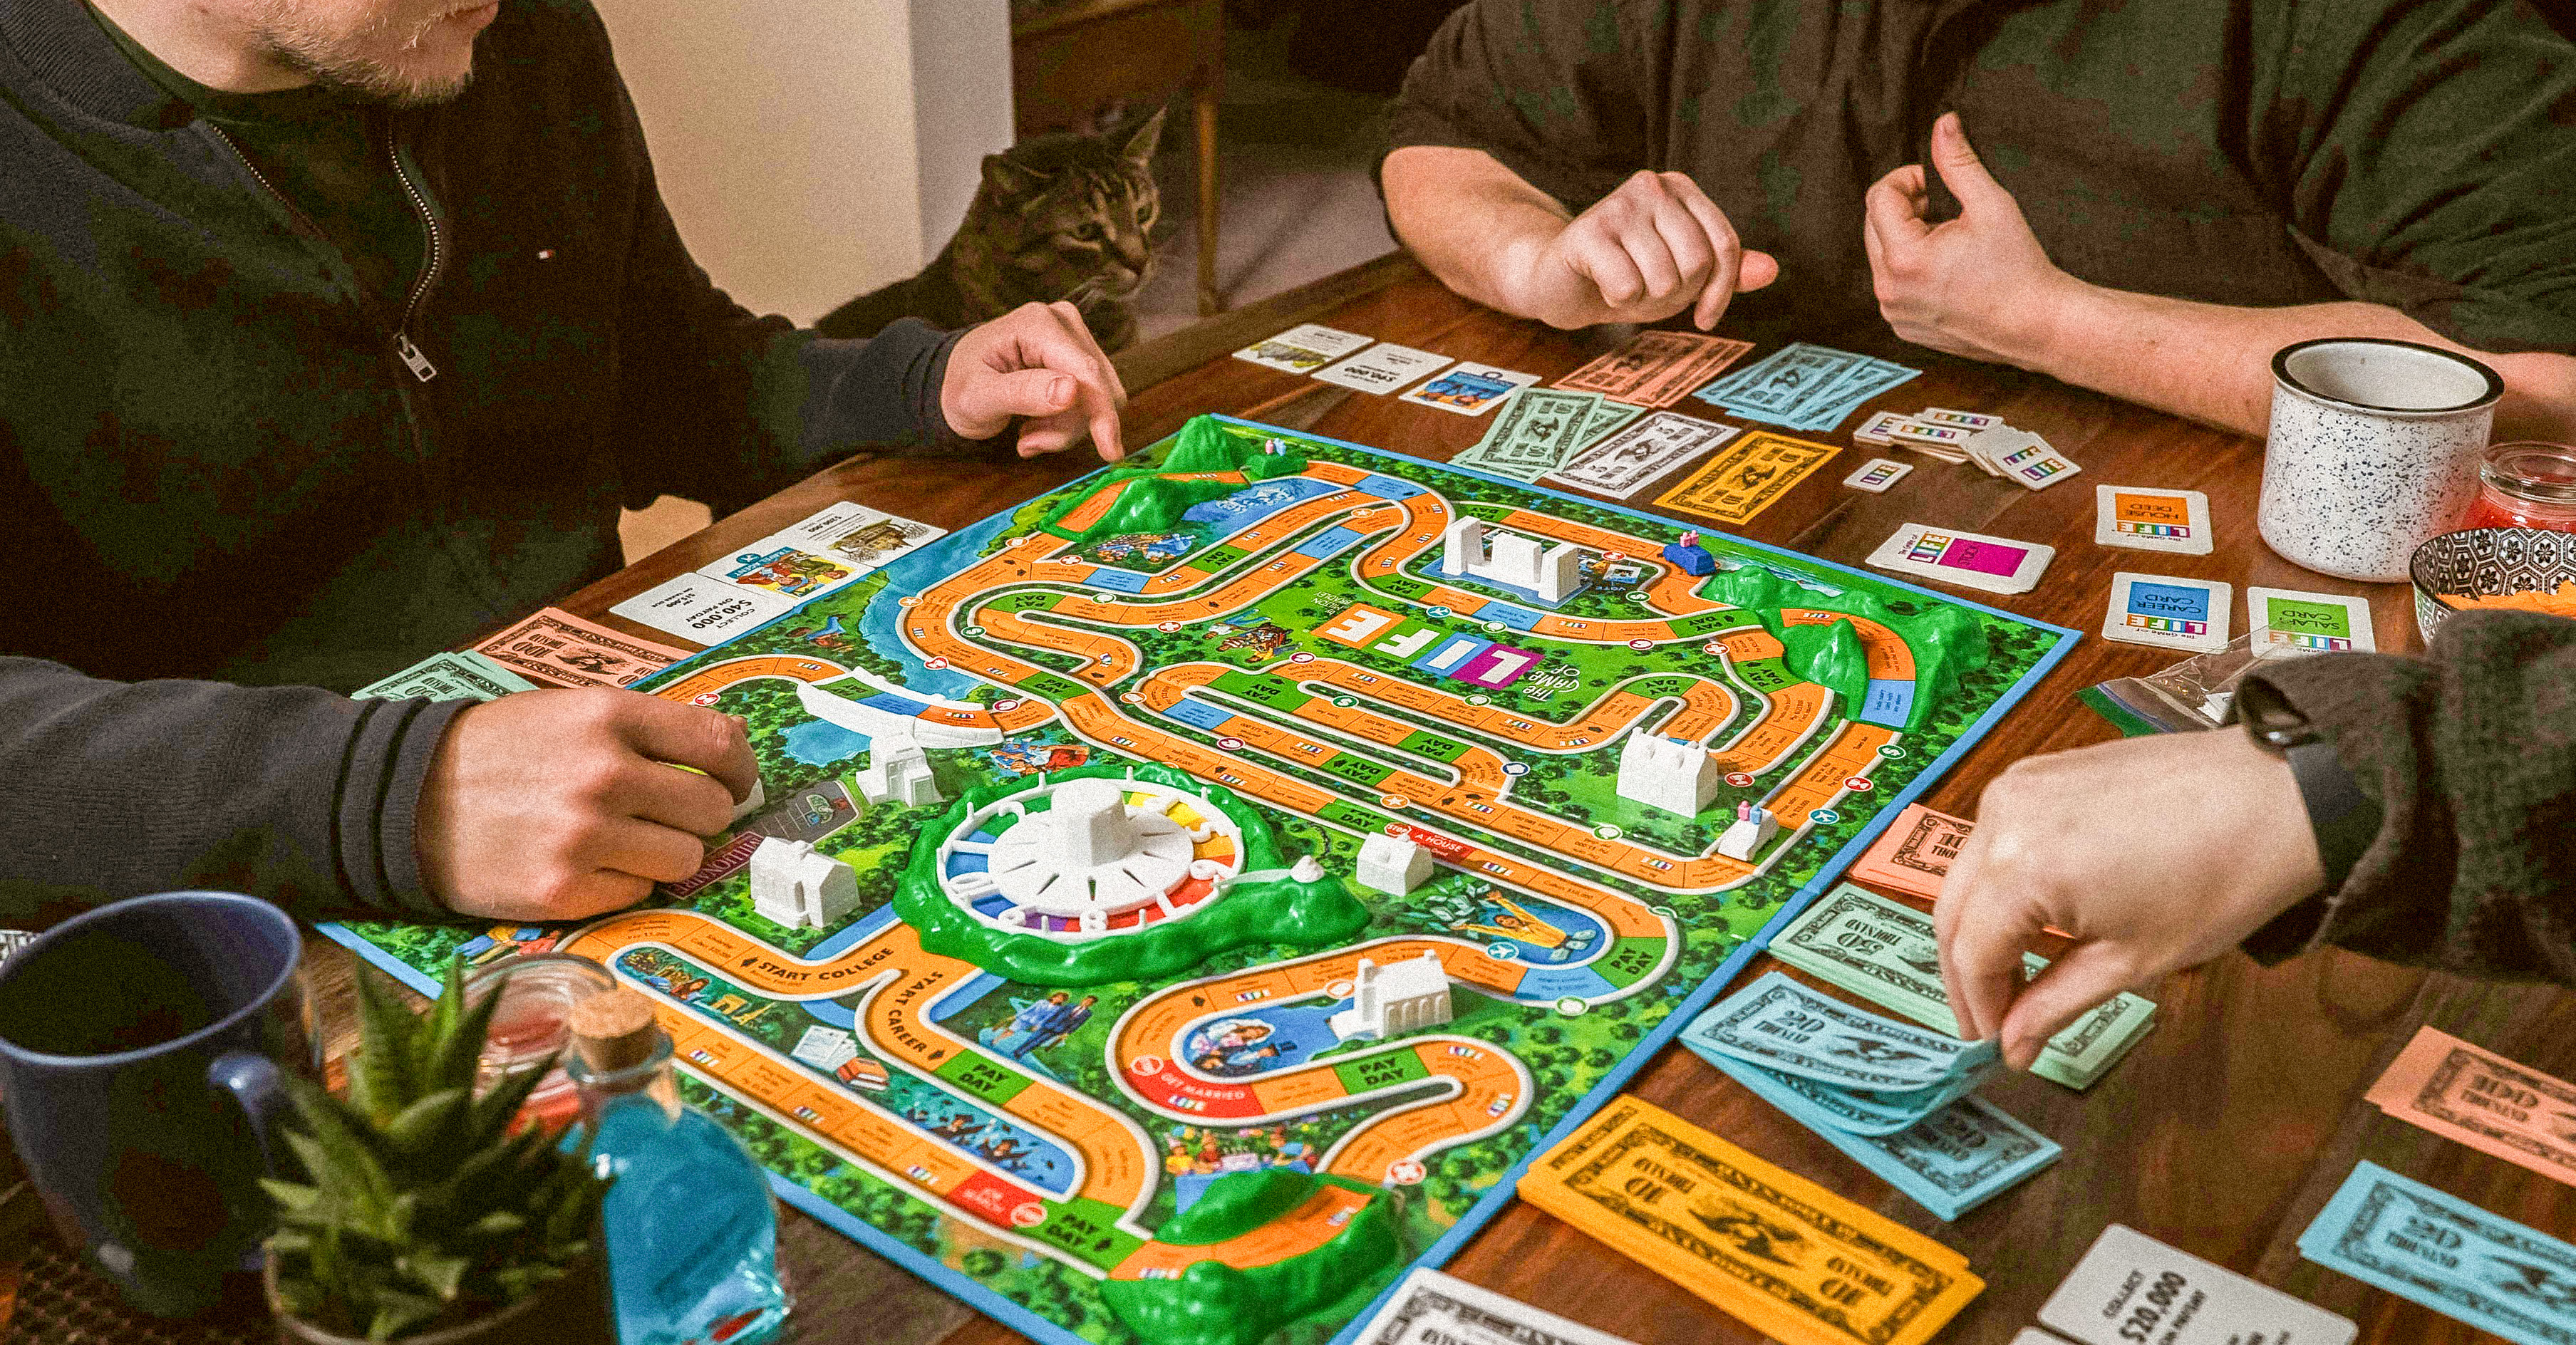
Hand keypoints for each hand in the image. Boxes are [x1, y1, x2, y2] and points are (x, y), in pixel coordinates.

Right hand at [414, 688, 757, 920]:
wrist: (406, 799)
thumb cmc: (501, 753)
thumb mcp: (573, 712)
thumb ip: (650, 726)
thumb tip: (733, 739)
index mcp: (609, 718)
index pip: (718, 742)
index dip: (741, 767)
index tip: (736, 780)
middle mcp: (605, 775)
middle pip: (712, 808)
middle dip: (699, 815)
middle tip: (665, 815)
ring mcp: (585, 836)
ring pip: (686, 858)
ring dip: (665, 853)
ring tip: (622, 840)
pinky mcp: (564, 890)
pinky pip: (639, 892)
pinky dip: (622, 882)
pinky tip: (585, 864)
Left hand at [943, 301, 1127, 460]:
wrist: (954, 379)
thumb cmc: (959, 386)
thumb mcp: (977, 397)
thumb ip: (1022, 393)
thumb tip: (1072, 391)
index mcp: (1037, 324)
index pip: (1087, 372)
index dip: (1102, 414)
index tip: (1111, 454)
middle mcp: (1063, 321)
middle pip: (1097, 387)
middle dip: (1069, 425)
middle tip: (1028, 440)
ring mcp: (1074, 336)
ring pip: (1099, 398)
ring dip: (1065, 427)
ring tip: (1027, 431)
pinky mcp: (1079, 354)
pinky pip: (1092, 400)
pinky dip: (1066, 422)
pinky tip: (1036, 423)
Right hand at [1499, 170, 1777, 330]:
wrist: (1559, 282)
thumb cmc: (1627, 274)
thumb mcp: (1683, 275)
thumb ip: (1726, 271)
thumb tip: (1772, 270)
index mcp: (1681, 189)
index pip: (1725, 245)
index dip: (1721, 291)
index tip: (1705, 317)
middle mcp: (1652, 186)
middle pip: (1697, 263)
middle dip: (1676, 294)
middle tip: (1648, 290)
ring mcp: (1618, 205)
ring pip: (1663, 278)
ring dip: (1644, 299)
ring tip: (1623, 285)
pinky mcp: (1587, 231)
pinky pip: (1627, 286)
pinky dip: (1617, 300)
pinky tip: (1602, 285)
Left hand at [1863, 112, 2079, 364]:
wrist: (2036, 325)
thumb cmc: (2019, 267)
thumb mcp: (1991, 205)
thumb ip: (1958, 163)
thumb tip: (1942, 124)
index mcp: (1904, 259)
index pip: (1879, 196)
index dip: (1909, 179)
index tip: (1939, 185)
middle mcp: (1888, 290)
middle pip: (1874, 224)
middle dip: (1906, 207)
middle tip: (1947, 211)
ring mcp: (1893, 312)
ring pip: (1881, 253)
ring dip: (1908, 237)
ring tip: (1950, 242)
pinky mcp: (1901, 326)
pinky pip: (1892, 282)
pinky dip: (1911, 268)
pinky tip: (1948, 270)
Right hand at [1933, 729, 2326, 1069]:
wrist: (2277, 797)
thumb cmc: (2218, 879)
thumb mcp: (2132, 960)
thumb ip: (2055, 1003)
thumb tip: (2013, 1047)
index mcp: (2020, 870)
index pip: (1971, 954)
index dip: (1979, 1007)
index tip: (1995, 1044)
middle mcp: (2000, 819)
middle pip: (1952, 912)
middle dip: (1967, 974)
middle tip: (1991, 1021)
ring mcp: (2015, 787)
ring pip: (1969, 874)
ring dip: (1981, 927)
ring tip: (2014, 974)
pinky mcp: (2038, 772)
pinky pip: (1995, 837)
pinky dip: (2002, 882)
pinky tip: (2032, 915)